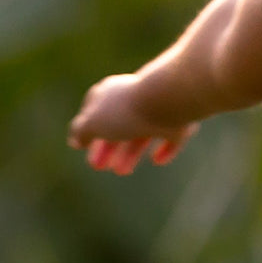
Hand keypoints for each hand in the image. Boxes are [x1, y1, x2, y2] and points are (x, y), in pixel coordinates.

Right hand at [68, 73, 199, 175]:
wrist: (172, 97)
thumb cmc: (129, 109)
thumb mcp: (94, 122)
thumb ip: (82, 130)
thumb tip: (76, 139)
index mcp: (113, 91)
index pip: (97, 109)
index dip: (89, 129)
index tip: (81, 146)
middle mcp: (138, 95)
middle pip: (121, 123)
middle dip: (109, 146)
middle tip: (99, 166)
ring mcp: (162, 105)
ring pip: (145, 131)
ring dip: (132, 152)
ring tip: (123, 171)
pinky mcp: (184, 117)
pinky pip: (174, 134)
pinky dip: (166, 148)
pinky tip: (158, 160)